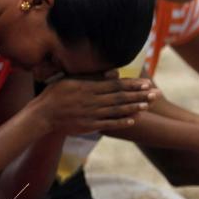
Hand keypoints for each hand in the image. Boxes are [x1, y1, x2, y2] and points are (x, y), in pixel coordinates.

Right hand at [29, 73, 155, 134]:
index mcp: (88, 87)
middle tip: (155, 93)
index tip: (146, 83)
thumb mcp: (70, 79)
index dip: (132, 84)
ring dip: (133, 107)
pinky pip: (108, 124)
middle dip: (139, 95)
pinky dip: (121, 122)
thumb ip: (92, 76)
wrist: (43, 115)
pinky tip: (133, 120)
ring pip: (116, 110)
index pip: (115, 85)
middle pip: (120, 97)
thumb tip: (113, 72)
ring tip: (148, 105)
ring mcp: (91, 114)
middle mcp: (92, 100)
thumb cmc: (55, 94)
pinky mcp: (89, 126)